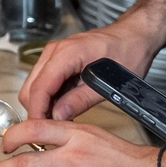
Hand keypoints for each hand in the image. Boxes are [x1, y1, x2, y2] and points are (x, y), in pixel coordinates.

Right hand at [17, 13, 159, 121]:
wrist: (134, 36)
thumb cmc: (128, 52)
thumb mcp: (108, 83)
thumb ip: (80, 100)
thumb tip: (58, 116)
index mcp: (67, 54)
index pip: (40, 88)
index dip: (37, 112)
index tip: (41, 130)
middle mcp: (55, 51)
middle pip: (30, 88)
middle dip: (37, 110)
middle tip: (53, 129)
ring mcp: (54, 54)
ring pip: (34, 86)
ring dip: (43, 104)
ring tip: (60, 119)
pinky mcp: (57, 60)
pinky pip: (44, 81)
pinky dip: (49, 97)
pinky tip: (63, 107)